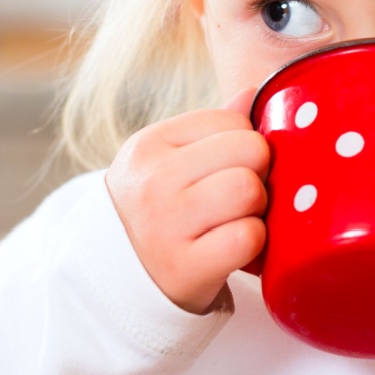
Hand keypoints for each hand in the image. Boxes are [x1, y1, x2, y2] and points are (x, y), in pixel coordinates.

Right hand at [105, 88, 267, 314]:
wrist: (116, 281)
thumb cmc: (158, 212)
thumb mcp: (169, 162)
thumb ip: (214, 129)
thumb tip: (253, 92)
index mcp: (150, 144)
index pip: (233, 120)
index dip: (245, 145)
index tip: (228, 170)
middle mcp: (152, 180)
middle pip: (250, 151)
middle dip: (258, 174)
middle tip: (239, 199)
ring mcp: (165, 225)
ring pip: (250, 190)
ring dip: (257, 209)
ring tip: (236, 220)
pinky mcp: (184, 268)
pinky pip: (248, 237)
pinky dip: (254, 244)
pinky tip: (234, 248)